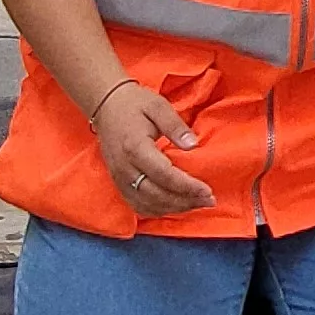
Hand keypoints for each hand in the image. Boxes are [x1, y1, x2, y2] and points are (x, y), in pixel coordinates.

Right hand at [91, 82, 215, 216]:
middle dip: (186, 201)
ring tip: (197, 203)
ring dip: (174, 208)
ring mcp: (119, 178)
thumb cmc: (134, 104)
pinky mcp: (118, 183)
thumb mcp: (158, 106)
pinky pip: (138, 205)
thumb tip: (193, 145)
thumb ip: (175, 126)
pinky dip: (158, 210)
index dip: (187, 186)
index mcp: (135, 148)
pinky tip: (175, 206)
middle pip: (157, 195)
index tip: (207, 191)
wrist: (105, 105)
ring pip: (148, 204)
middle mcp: (125, 168)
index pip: (164, 175)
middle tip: (209, 200)